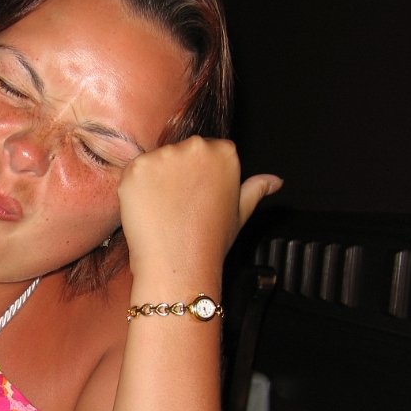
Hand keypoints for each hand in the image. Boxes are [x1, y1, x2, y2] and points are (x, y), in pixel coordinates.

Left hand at [117, 135, 281, 283]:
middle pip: (180, 152)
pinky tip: (147, 209)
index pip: (207, 151)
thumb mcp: (241, 212)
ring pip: (156, 161)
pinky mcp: (137, 167)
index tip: (196, 196)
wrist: (178, 263)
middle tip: (178, 206)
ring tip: (164, 210)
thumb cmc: (210, 240)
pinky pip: (133, 172)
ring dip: (155, 180)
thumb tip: (276, 181)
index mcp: (224, 152)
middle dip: (176, 174)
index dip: (198, 176)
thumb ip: (256, 189)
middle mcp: (196, 147)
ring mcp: (164, 156)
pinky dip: (135, 189)